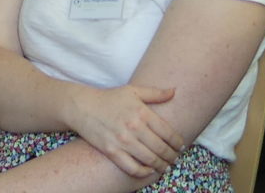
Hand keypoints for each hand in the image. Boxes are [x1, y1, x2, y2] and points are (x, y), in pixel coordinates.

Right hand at [67, 83, 182, 179]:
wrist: (83, 107)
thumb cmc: (110, 98)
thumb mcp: (133, 91)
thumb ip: (155, 93)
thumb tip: (174, 91)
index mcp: (141, 112)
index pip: (167, 132)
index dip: (178, 142)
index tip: (181, 146)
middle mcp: (134, 127)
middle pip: (161, 148)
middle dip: (172, 156)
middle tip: (175, 158)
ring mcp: (122, 141)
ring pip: (149, 160)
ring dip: (161, 165)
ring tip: (165, 166)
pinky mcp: (112, 151)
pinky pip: (132, 167)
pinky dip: (144, 172)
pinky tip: (149, 170)